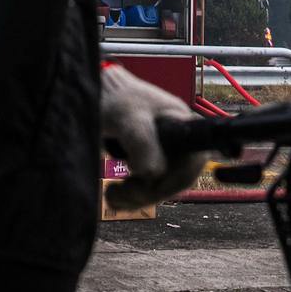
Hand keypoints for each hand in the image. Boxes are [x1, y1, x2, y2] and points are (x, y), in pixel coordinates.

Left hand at [99, 64, 206, 210]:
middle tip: (123, 189)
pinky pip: (146, 190)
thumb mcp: (128, 117)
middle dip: (149, 192)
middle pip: (176, 181)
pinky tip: (112, 193)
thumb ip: (141, 141)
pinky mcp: (147, 163)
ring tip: (112, 192)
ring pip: (159, 188)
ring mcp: (163, 154)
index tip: (150, 184)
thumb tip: (153, 175)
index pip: (194, 162)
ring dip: (136, 198)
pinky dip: (129, 198)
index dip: (176, 180)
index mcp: (184, 125)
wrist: (96, 93)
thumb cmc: (116, 98)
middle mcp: (178, 142)